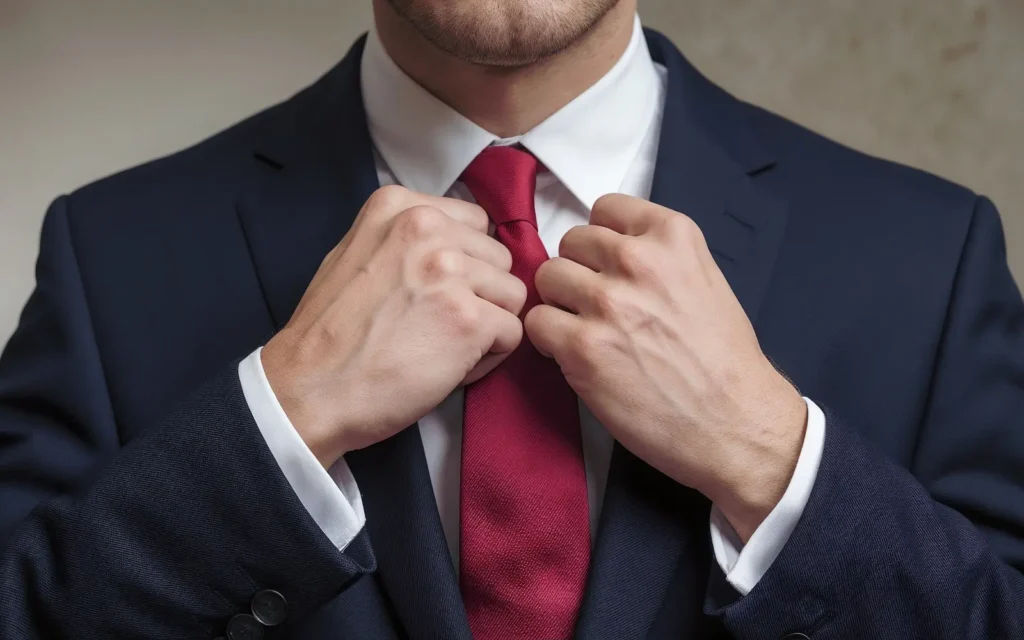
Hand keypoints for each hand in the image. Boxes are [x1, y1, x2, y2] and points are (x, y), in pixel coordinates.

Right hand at [262, 185, 526, 467]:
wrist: (310, 389)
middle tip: (437, 325)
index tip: (436, 291)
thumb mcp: (353, 253)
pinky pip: (512, 334)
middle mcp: (427, 228)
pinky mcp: (470, 318)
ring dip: (487, 325)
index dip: (464, 264)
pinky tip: (448, 367)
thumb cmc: (329, 334)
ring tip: (442, 346)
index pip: (474, 224)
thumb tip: (455, 244)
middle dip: (479, 294)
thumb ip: (405, 239)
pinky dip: (488, 358)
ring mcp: (450, 272)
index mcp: (399, 207)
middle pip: (498, 259)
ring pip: (511, 294)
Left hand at [524, 194, 806, 540]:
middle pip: (571, 242)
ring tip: (583, 329)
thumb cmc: (723, 361)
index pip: (605, 208)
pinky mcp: (582, 346)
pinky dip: (547, 339)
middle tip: (595, 305)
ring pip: (547, 277)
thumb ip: (658, 257)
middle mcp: (638, 260)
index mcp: (672, 235)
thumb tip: (608, 254)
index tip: (607, 265)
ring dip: (559, 302)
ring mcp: (607, 302)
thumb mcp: (705, 280)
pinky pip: (537, 322)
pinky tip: (573, 354)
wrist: (734, 423)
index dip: (601, 240)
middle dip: (579, 271)